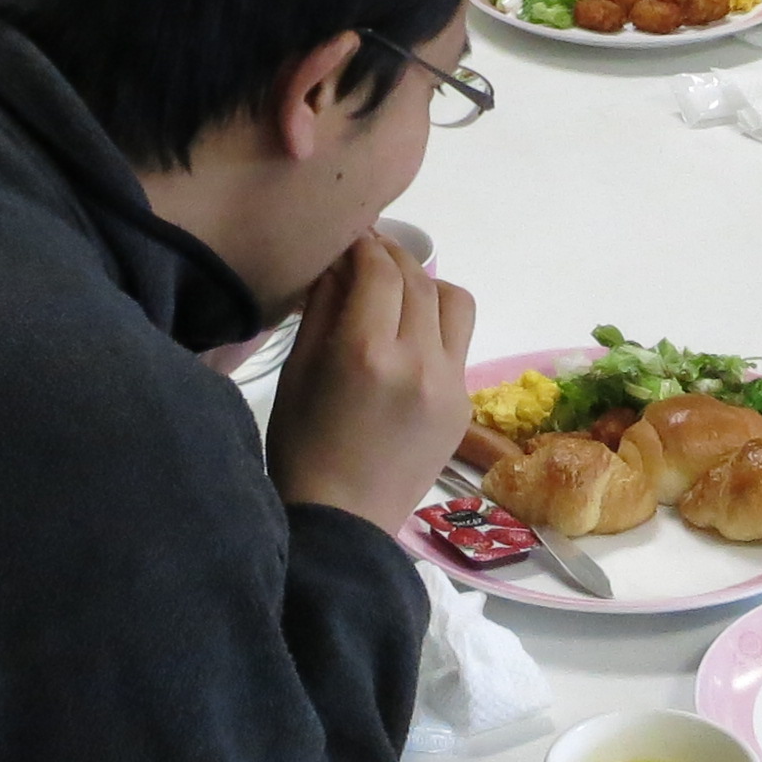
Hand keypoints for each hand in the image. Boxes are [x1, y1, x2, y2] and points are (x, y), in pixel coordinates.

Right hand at [267, 230, 476, 531]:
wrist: (343, 525)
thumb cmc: (301, 449)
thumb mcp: (298, 373)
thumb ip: (323, 309)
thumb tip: (340, 262)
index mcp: (368, 354)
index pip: (379, 270)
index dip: (365, 244)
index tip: (349, 236)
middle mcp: (419, 362)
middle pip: (419, 278)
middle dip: (392, 256)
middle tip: (367, 252)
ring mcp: (449, 384)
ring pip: (454, 302)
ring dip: (426, 284)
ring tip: (396, 292)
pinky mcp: (463, 404)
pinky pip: (458, 343)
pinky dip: (434, 325)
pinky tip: (407, 338)